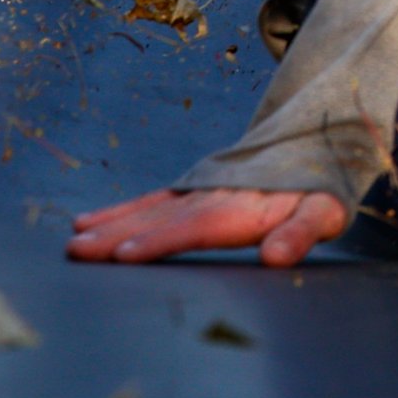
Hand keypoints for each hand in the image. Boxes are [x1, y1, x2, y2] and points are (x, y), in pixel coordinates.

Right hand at [67, 186, 348, 267]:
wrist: (313, 140)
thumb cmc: (320, 190)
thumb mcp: (324, 212)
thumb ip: (301, 233)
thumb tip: (277, 258)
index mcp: (246, 206)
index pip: (199, 226)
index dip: (162, 240)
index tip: (124, 255)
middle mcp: (215, 195)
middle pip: (165, 218)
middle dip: (121, 236)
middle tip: (79, 251)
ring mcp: (199, 189)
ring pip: (150, 210)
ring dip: (112, 225)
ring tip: (74, 240)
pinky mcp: (190, 188)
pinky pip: (152, 201)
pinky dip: (121, 211)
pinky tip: (87, 222)